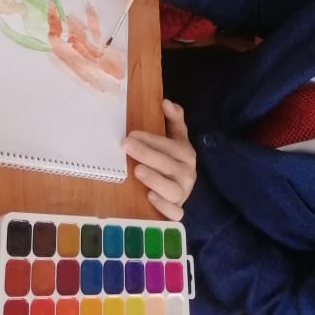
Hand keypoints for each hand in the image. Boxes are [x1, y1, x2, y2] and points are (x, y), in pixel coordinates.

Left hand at [123, 101, 195, 220]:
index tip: (131, 134)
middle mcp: (188, 174)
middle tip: (126, 145)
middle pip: (168, 165)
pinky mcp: (177, 211)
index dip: (151, 140)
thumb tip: (166, 102)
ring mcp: (183, 194)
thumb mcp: (176, 139)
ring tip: (138, 170)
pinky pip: (174, 212)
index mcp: (186, 154)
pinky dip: (163, 206)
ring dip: (155, 179)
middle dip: (147, 154)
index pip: (170, 146)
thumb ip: (174, 120)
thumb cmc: (173, 161)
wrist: (181, 190)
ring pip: (171, 189)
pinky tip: (149, 197)